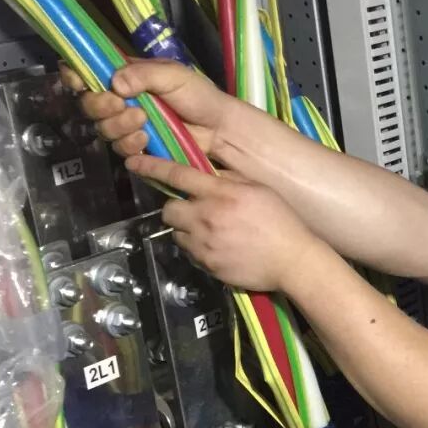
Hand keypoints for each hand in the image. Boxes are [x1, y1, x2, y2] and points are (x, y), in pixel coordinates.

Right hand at [59, 59, 241, 161]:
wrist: (220, 130)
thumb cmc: (199, 96)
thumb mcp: (173, 75)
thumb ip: (143, 75)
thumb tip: (115, 83)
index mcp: (126, 77)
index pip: (88, 73)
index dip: (75, 75)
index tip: (77, 80)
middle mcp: (121, 101)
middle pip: (89, 105)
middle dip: (99, 105)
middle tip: (119, 103)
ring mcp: (128, 127)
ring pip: (103, 129)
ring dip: (118, 125)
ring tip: (143, 121)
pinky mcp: (138, 150)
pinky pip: (121, 150)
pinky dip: (130, 145)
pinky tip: (146, 140)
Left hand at [127, 154, 319, 293]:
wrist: (293, 261)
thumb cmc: (281, 222)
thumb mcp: (257, 190)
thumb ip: (228, 182)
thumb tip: (206, 176)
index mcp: (220, 194)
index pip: (177, 175)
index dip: (152, 167)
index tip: (134, 162)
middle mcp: (206, 218)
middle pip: (168, 210)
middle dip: (176, 208)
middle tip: (194, 210)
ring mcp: (204, 245)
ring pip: (176, 234)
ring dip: (186, 230)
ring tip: (208, 232)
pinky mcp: (207, 265)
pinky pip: (190, 254)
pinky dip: (197, 249)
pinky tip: (217, 248)